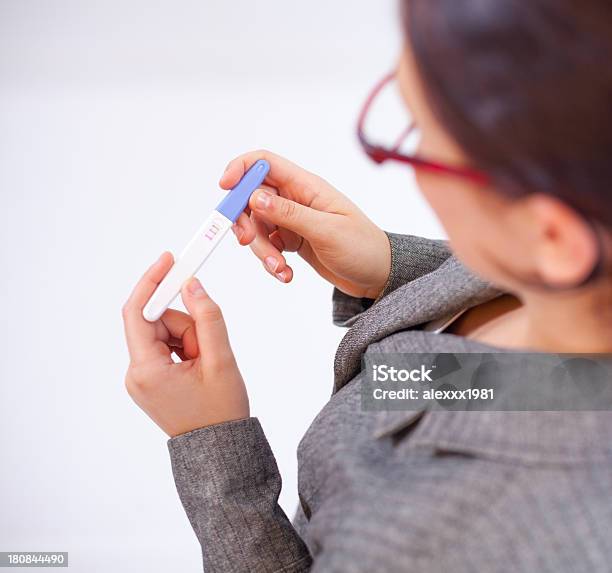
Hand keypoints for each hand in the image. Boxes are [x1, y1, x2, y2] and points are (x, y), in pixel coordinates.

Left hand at [122, 252, 248, 436]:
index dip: (153, 282)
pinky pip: (166, 347)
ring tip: (207, 364)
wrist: (220, 450)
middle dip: (186, 325)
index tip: (169, 259)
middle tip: (208, 347)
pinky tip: (200, 366)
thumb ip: (207, 317)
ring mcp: (142, 378)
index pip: (138, 312)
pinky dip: (186, 347)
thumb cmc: (222, 411)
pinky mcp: (151, 380)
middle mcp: (136, 373)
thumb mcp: (220, 360)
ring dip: (190, 338)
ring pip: (164, 333)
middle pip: (157, 322)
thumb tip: (192, 284)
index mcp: (147, 370)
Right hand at [221, 150, 390, 299]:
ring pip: (257, 227)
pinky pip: (268, 246)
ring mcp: (293, 220)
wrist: (378, 275)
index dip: (241, 170)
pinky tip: (286, 274)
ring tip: (280, 269)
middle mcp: (296, 199)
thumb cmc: (362, 247)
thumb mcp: (326, 231)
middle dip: (246, 223)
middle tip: (249, 244)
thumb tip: (255, 197)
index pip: (265, 163)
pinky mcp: (292, 240)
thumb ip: (290, 214)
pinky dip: (271, 261)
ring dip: (261, 250)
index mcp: (306, 186)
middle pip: (252, 199)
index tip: (225, 188)